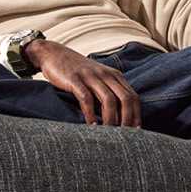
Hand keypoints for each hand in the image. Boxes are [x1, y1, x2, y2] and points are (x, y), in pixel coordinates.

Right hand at [24, 38, 141, 126]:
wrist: (54, 54)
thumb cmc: (77, 73)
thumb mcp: (98, 81)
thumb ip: (108, 97)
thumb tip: (118, 120)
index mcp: (114, 75)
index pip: (133, 96)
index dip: (137, 115)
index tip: (136, 131)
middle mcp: (106, 75)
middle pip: (125, 99)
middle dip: (127, 119)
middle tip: (124, 136)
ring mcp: (91, 76)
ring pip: (108, 100)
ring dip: (110, 120)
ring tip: (107, 133)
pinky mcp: (75, 79)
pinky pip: (86, 98)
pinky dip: (90, 113)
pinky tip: (91, 125)